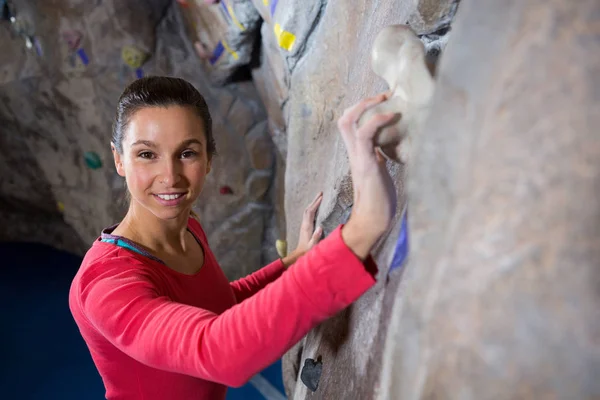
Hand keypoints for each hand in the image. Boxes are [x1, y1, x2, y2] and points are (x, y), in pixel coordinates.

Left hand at [281, 192, 323, 267]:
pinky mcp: (305, 226)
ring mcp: (304, 225)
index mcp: (307, 227)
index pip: (311, 212)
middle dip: (314, 200)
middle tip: (320, 192)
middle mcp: (304, 224)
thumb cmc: (307, 251)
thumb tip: (320, 227)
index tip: (321, 197)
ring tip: (319, 197)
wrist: (299, 254)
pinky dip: (312, 208)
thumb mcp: (312, 246)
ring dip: (312, 203)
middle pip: (308, 209)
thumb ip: (316, 237)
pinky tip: (316, 207)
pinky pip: (308, 214)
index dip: (315, 204)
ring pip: (307, 211)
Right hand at [337, 94, 397, 256]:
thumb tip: (384, 147)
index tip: (383, 101)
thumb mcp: (379, 171)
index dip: (362, 109)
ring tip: (386, 98)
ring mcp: (358, 157)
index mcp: (357, 154)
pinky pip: (365, 133)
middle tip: (383, 95)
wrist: (373, 220)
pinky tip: (392, 115)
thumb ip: (377, 157)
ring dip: (367, 105)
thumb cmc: (379, 200)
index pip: (350, 125)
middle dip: (361, 102)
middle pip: (344, 118)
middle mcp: (353, 153)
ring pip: (348, 121)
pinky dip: (377, 119)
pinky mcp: (366, 163)